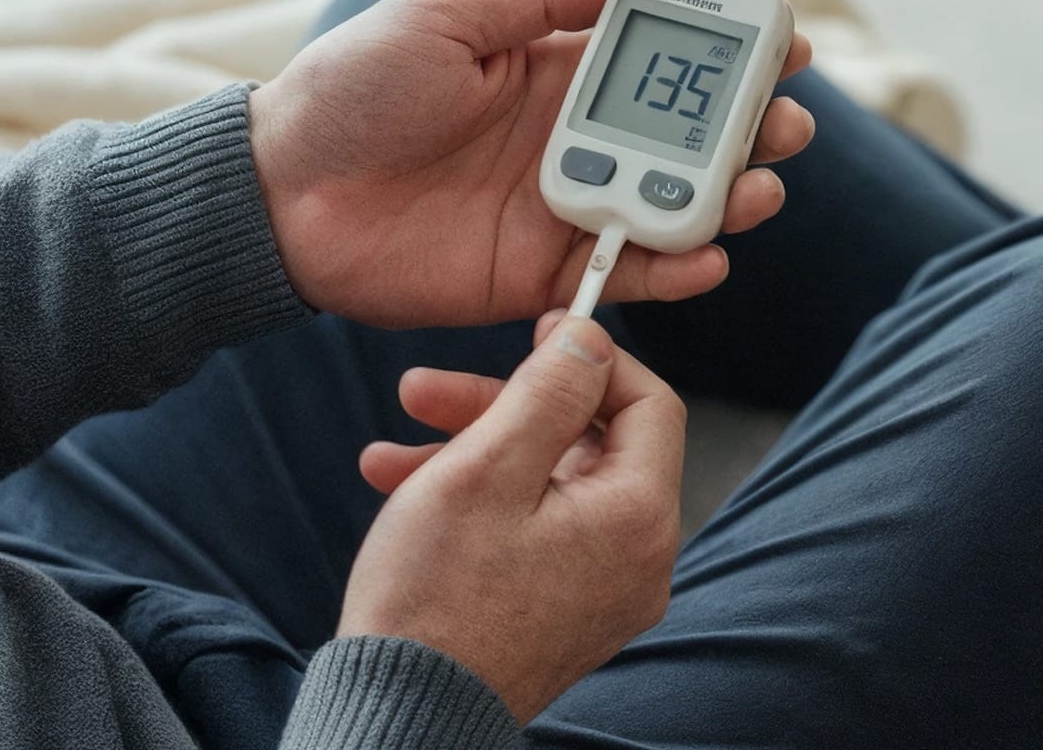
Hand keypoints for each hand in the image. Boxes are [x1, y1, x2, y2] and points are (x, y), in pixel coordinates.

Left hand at [249, 0, 813, 327]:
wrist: (278, 193)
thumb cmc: (350, 90)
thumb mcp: (442, 19)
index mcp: (550, 69)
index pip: (657, 60)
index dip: (722, 54)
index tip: (782, 44)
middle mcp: (569, 138)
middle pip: (682, 139)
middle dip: (747, 131)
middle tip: (788, 124)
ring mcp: (558, 208)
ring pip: (667, 208)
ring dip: (725, 201)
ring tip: (759, 189)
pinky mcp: (538, 274)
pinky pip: (620, 275)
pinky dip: (670, 270)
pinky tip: (709, 256)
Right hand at [338, 313, 683, 722]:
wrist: (402, 716)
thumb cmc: (436, 599)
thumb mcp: (485, 468)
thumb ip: (547, 392)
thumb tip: (591, 337)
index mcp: (638, 518)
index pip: (651, 402)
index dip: (594, 357)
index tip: (539, 330)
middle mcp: (639, 559)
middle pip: (589, 442)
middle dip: (504, 407)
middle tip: (426, 391)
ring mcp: (604, 591)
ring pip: (550, 484)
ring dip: (474, 452)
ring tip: (391, 452)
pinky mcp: (565, 612)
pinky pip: (537, 531)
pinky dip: (482, 503)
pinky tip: (405, 491)